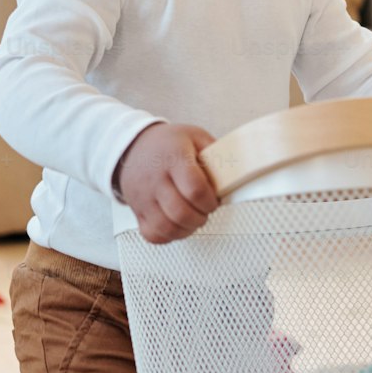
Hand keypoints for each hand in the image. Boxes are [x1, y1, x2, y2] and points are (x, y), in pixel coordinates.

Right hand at [116, 123, 219, 244]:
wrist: (133, 147)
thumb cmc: (168, 143)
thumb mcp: (195, 136)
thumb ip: (217, 153)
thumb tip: (238, 171)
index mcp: (173, 158)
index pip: (194, 188)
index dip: (210, 201)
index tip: (214, 200)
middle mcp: (156, 179)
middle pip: (181, 212)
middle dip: (201, 217)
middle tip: (205, 210)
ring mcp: (144, 197)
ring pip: (167, 228)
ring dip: (187, 229)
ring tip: (193, 218)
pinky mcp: (138, 211)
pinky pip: (153, 235)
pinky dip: (169, 236)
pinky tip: (177, 224)